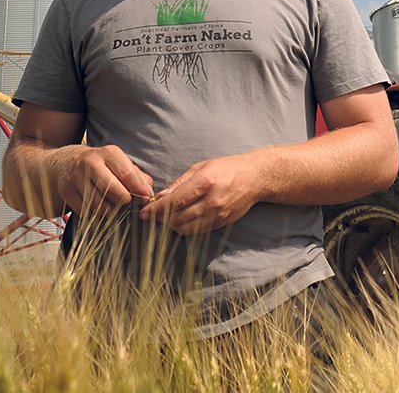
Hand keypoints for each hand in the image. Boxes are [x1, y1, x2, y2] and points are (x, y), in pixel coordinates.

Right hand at [56, 144, 154, 217]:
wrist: (66, 162)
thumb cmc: (100, 165)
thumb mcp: (119, 163)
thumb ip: (137, 176)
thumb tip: (148, 193)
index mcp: (108, 153)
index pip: (127, 173)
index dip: (138, 189)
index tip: (145, 198)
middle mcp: (91, 163)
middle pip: (112, 189)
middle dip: (123, 200)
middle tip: (125, 202)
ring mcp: (76, 178)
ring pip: (99, 204)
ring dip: (109, 210)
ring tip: (111, 205)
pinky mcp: (66, 192)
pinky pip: (86, 211)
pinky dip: (95, 214)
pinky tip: (97, 206)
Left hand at [140, 153, 265, 234]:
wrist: (255, 178)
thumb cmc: (227, 168)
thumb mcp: (201, 167)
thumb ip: (180, 183)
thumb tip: (161, 196)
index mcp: (205, 183)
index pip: (174, 202)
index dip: (156, 209)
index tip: (144, 213)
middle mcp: (211, 201)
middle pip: (178, 218)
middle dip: (161, 219)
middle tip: (151, 215)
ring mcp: (218, 214)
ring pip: (186, 228)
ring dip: (171, 225)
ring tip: (164, 218)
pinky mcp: (222, 223)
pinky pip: (197, 231)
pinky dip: (185, 228)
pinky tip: (180, 220)